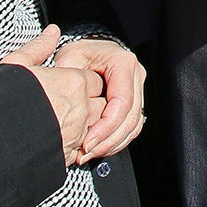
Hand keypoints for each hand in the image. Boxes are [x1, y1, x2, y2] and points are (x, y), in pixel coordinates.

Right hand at [2, 25, 104, 166]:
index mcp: (72, 82)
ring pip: (95, 128)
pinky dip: (75, 144)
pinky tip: (57, 141)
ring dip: (86, 126)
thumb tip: (52, 32)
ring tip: (62, 124)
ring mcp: (76, 134)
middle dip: (90, 104)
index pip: (93, 80)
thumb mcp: (16, 65)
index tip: (67, 86)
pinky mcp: (67, 156)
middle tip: (67, 105)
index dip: (81, 82)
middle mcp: (80, 109)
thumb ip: (39, 48)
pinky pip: (82, 148)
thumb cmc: (0, 100)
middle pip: (100, 104)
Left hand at [51, 36, 146, 161]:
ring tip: (89, 154)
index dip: (106, 126)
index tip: (87, 141)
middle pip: (131, 117)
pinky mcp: (135, 103)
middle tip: (86, 152)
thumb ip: (69, 75)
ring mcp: (137, 90)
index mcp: (123, 63)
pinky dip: (117, 141)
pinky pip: (132, 128)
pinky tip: (99, 148)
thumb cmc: (79, 53)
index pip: (122, 101)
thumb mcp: (70, 56)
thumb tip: (72, 99)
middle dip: (108, 139)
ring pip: (134, 125)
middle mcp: (136, 76)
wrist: (89, 52)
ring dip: (113, 144)